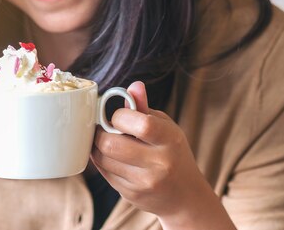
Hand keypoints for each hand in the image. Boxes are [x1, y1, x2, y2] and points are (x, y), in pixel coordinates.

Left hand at [91, 81, 218, 222]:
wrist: (185, 196)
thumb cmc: (172, 153)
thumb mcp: (165, 127)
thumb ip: (144, 108)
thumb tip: (134, 86)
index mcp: (170, 140)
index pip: (139, 124)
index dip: (120, 116)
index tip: (119, 116)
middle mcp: (160, 163)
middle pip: (111, 144)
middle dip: (101, 132)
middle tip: (105, 128)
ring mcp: (144, 182)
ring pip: (102, 158)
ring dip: (97, 146)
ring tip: (107, 140)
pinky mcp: (131, 195)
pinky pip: (104, 172)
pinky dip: (102, 161)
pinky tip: (112, 157)